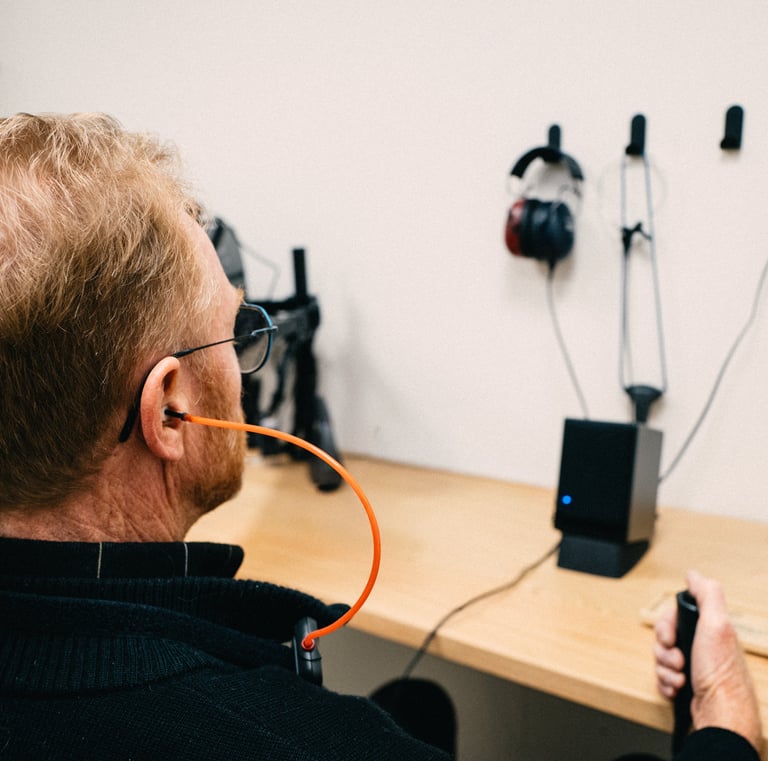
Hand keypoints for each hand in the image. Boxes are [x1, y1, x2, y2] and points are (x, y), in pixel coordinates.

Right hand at [654, 570, 761, 752]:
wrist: (720, 715)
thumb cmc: (721, 674)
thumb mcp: (716, 625)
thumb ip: (706, 595)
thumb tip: (693, 574)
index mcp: (709, 630)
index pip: (673, 617)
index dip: (666, 626)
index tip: (670, 637)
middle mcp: (702, 647)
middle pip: (663, 638)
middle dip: (664, 650)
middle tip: (677, 660)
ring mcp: (694, 667)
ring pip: (661, 659)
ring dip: (664, 669)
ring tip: (679, 677)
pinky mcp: (686, 685)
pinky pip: (662, 678)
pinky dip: (665, 683)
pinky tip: (677, 689)